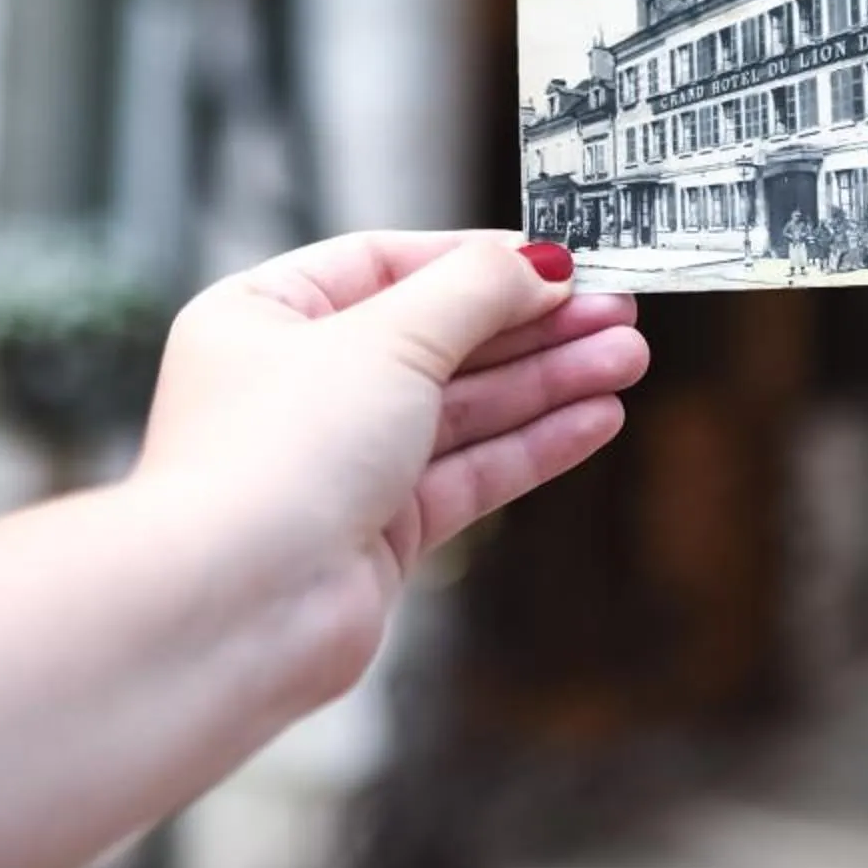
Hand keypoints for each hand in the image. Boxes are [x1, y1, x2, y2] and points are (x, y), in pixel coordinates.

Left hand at [137, 231, 646, 717]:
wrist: (239, 609)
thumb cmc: (278, 455)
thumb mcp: (388, 339)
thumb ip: (474, 292)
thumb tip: (541, 263)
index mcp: (264, 316)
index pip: (386, 262)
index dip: (477, 258)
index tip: (558, 259)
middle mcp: (296, 386)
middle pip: (437, 336)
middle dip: (531, 324)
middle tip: (619, 309)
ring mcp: (338, 462)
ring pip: (462, 407)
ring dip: (547, 381)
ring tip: (629, 358)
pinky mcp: (376, 531)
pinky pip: (468, 471)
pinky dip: (532, 443)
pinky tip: (596, 417)